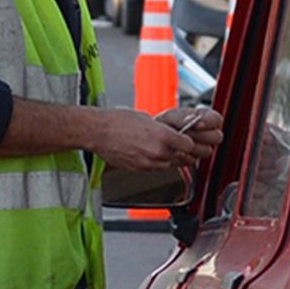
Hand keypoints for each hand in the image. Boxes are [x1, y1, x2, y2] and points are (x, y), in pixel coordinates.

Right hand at [90, 108, 205, 170]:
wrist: (99, 132)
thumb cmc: (118, 121)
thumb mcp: (147, 119)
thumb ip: (163, 129)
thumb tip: (173, 132)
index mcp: (162, 136)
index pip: (189, 145)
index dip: (190, 143)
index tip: (189, 141)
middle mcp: (157, 152)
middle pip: (182, 158)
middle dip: (185, 153)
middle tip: (186, 149)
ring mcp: (148, 163)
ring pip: (170, 165)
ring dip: (171, 159)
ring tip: (167, 151)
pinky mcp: (139, 169)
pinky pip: (155, 169)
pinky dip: (157, 163)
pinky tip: (153, 155)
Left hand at [156, 107, 223, 164]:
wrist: (152, 140)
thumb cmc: (163, 125)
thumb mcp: (170, 116)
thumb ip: (182, 117)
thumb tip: (192, 120)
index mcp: (204, 119)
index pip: (217, 119)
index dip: (210, 121)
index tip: (199, 123)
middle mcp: (206, 134)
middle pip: (217, 137)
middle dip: (202, 135)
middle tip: (188, 132)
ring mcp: (200, 148)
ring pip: (206, 150)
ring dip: (192, 146)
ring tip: (179, 141)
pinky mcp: (192, 160)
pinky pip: (193, 160)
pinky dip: (183, 156)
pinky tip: (176, 151)